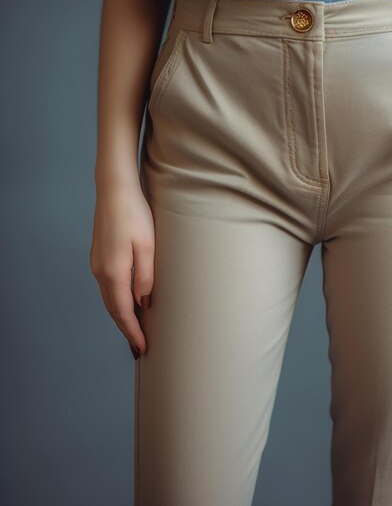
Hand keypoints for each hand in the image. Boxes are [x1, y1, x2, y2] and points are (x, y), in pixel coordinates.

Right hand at [90, 183, 154, 359]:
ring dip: (121, 316)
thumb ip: (145, 277)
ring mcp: (97, 263)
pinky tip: (127, 302)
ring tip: (135, 330)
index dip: (133, 332)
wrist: (114, 190)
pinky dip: (117, 301)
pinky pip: (108, 286)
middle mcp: (101, 271)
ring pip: (109, 298)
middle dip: (126, 329)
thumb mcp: (147, 246)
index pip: (123, 312)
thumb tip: (143, 302)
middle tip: (139, 347)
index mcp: (113, 272)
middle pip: (113, 309)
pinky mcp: (99, 255)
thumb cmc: (135, 214)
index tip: (142, 348)